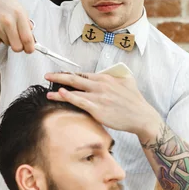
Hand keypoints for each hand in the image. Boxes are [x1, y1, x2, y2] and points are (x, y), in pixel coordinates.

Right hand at [0, 0, 34, 51]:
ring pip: (6, 43)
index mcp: (18, 13)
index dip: (30, 47)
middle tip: (15, 41)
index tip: (29, 50)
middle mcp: (7, 20)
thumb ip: (23, 18)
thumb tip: (30, 32)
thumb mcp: (13, 2)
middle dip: (18, 47)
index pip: (28, 38)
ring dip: (5, 38)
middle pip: (17, 47)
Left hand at [44, 72, 162, 137]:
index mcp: (105, 77)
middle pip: (74, 78)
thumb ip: (116, 75)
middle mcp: (100, 85)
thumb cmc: (134, 100)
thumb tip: (110, 73)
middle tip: (47, 76)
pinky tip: (60, 94)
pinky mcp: (97, 109)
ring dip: (59, 89)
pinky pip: (79, 101)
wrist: (141, 116)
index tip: (60, 75)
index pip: (83, 74)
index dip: (69, 74)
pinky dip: (68, 97)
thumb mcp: (127, 81)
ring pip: (74, 90)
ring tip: (48, 90)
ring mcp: (98, 96)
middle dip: (58, 76)